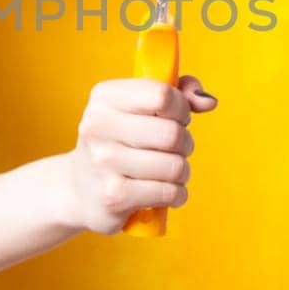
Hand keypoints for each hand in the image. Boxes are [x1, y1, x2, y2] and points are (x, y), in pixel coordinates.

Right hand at [61, 74, 218, 234]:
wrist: (80, 189)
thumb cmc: (121, 141)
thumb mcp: (142, 107)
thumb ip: (179, 93)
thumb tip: (208, 102)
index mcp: (104, 97)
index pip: (162, 94)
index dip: (180, 108)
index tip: (176, 117)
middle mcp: (97, 126)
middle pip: (172, 133)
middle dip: (185, 144)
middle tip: (173, 149)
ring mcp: (103, 162)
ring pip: (175, 165)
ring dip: (181, 171)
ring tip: (167, 172)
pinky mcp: (113, 196)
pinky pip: (169, 192)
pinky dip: (176, 194)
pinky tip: (163, 192)